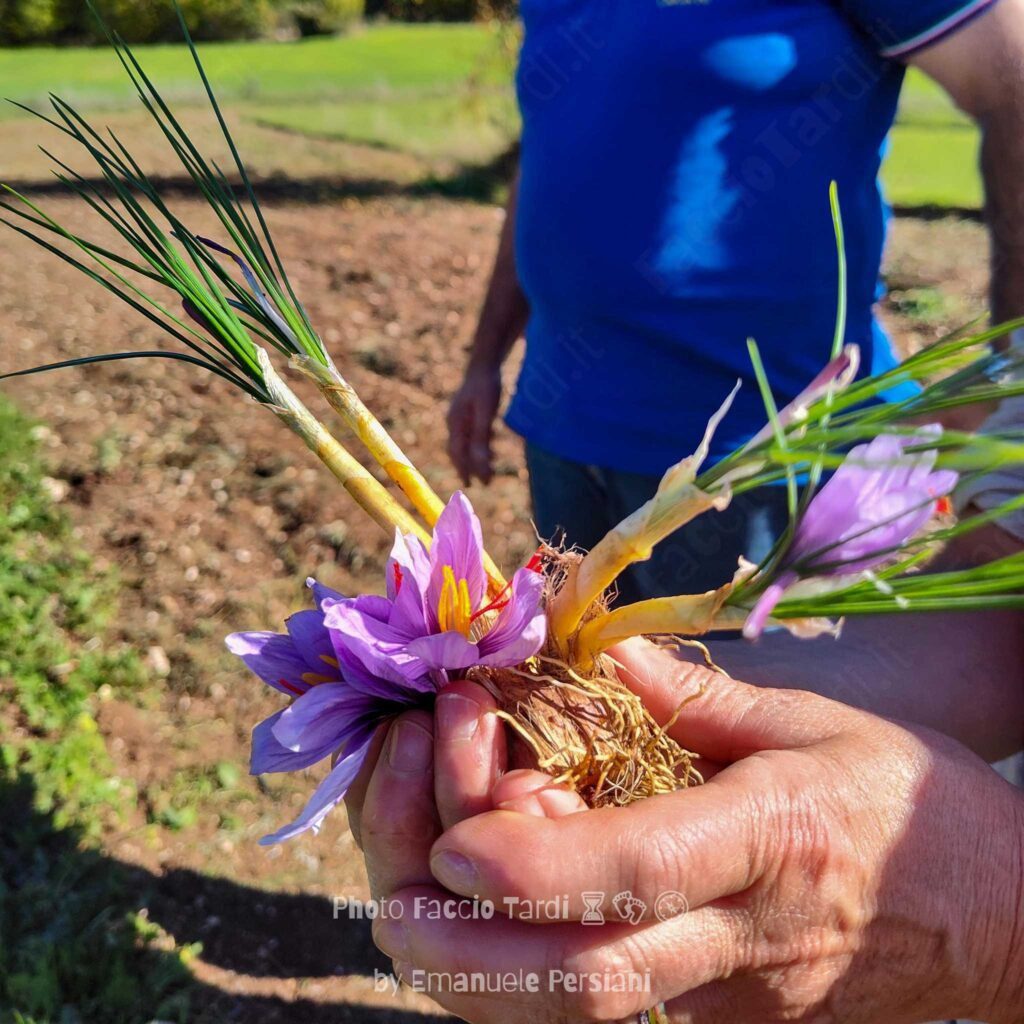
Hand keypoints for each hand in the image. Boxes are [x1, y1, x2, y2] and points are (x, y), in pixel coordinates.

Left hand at [358, 639, 1023, 1023]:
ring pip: (583, 1015)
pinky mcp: (720, 1022)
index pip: (642, 870)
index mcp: (772, 840)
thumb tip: (603, 657)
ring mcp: (728, 997)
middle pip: (588, 981)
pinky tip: (477, 923)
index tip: (452, 842)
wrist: (1002, 918)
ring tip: (406, 914)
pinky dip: (523, 972)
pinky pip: (604, 1006)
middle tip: (390, 903)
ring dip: (476, 978)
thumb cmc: (909, 800)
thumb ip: (696, 698)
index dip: (539, 864)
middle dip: (469, 954)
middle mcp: (740, 936)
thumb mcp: (812, 721)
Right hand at [447, 365, 501, 485]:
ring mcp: (460, 416)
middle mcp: (455, 422)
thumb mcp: (486, 414)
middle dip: (468, 467)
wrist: (485, 363)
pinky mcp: (469, 412)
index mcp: (455, 423)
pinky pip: (472, 434)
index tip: (470, 484)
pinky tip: (491, 449)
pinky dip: (480, 445)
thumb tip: (480, 463)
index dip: (463, 469)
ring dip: (476, 458)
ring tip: (488, 470)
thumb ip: (482, 439)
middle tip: (478, 483)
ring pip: (466, 443)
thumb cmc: (486, 387)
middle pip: (459, 450)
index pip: (457, 453)